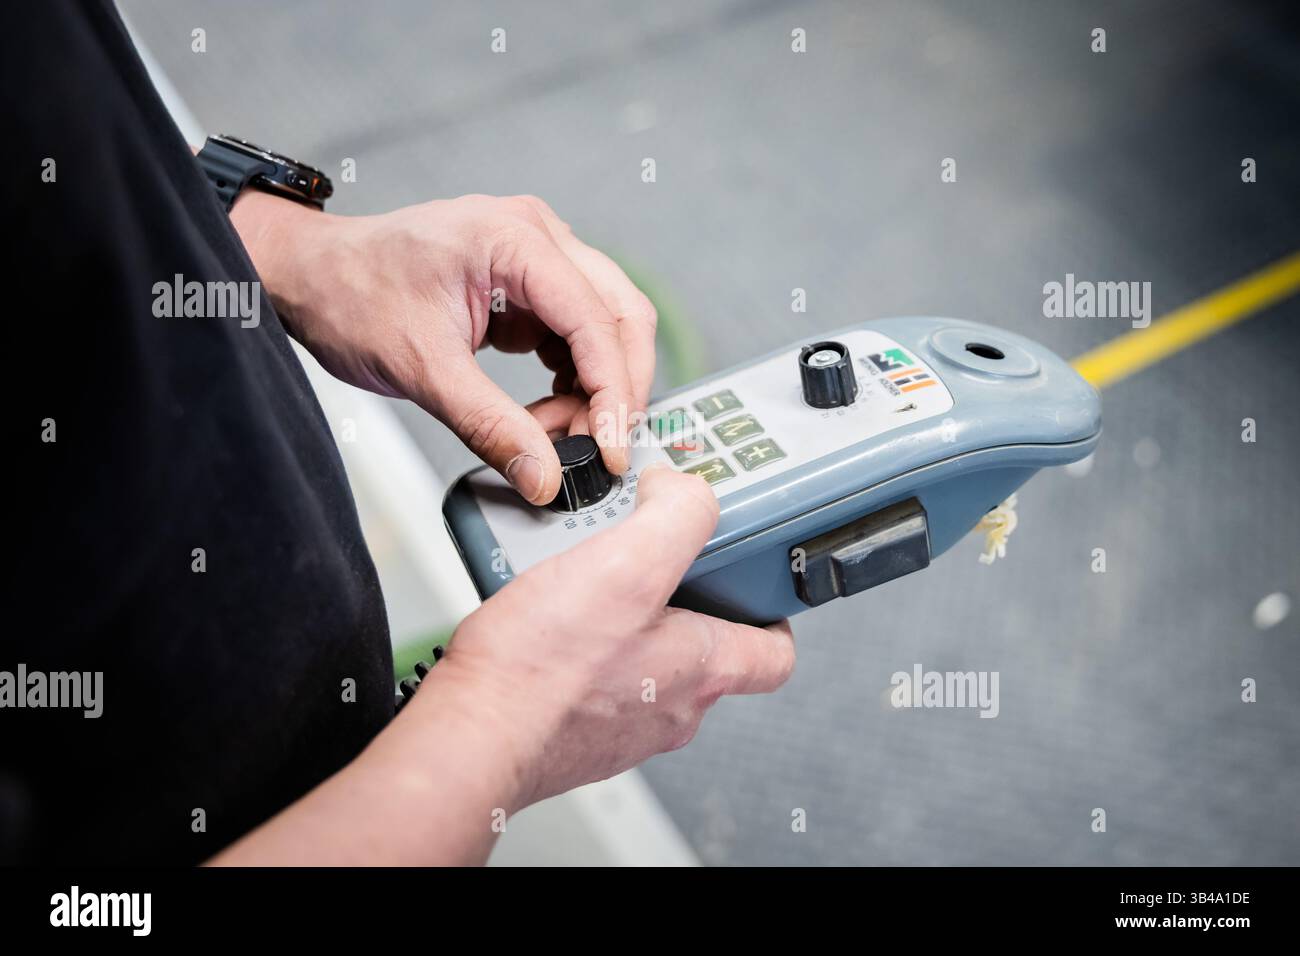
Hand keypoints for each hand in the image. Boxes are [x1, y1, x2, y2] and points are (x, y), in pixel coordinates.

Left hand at [232, 192, 657, 502]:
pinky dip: (573, 379)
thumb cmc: (350, 295)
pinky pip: (575, 334)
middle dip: (616, 388)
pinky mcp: (526, 285)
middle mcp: (536, 236)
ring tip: (554, 433)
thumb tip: (545, 475)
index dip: (613, 391)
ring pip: (605, 326)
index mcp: (514, 238)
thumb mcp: (422, 369)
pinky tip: (546, 412)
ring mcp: (535, 258)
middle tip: (597, 448)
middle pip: (620, 314)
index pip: (595, 318)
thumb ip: (491, 425)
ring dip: (595, 387)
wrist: (309, 278)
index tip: (611, 449)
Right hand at [415, 464, 795, 808]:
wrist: (469, 736)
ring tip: (577, 578)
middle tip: (641, 555)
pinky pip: (589, 679)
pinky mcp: (573, 732)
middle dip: (676, 596)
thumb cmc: (543, 668)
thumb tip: (684, 491)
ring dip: (618, 617)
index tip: (749, 578)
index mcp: (703, 669)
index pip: (773, 653)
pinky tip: (540, 620)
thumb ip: (676, 515)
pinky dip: (573, 646)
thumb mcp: (627, 562)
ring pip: (641, 660)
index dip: (769, 611)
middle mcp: (671, 708)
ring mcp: (621, 727)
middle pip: (702, 648)